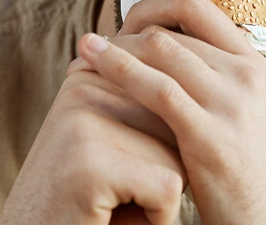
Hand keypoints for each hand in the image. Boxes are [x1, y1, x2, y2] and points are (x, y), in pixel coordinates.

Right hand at [0, 68, 185, 224]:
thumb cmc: (83, 201)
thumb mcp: (108, 139)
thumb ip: (140, 101)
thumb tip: (182, 57)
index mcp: (91, 72)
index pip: (171, 95)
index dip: (160, 144)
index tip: (114, 163)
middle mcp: (85, 86)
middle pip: (178, 122)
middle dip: (162, 167)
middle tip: (111, 188)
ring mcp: (85, 121)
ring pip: (178, 155)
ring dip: (158, 193)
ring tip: (110, 202)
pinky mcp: (91, 163)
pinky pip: (167, 189)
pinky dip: (156, 217)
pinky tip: (113, 219)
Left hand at [72, 0, 265, 223]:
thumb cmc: (255, 175)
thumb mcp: (249, 113)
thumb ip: (220, 81)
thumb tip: (177, 56)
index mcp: (252, 64)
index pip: (198, 6)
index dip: (154, 5)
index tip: (127, 20)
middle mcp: (243, 75)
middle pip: (171, 28)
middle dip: (126, 31)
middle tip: (97, 42)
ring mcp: (230, 103)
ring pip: (160, 49)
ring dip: (115, 47)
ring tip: (85, 50)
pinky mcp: (209, 136)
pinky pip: (157, 90)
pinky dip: (119, 71)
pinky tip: (92, 68)